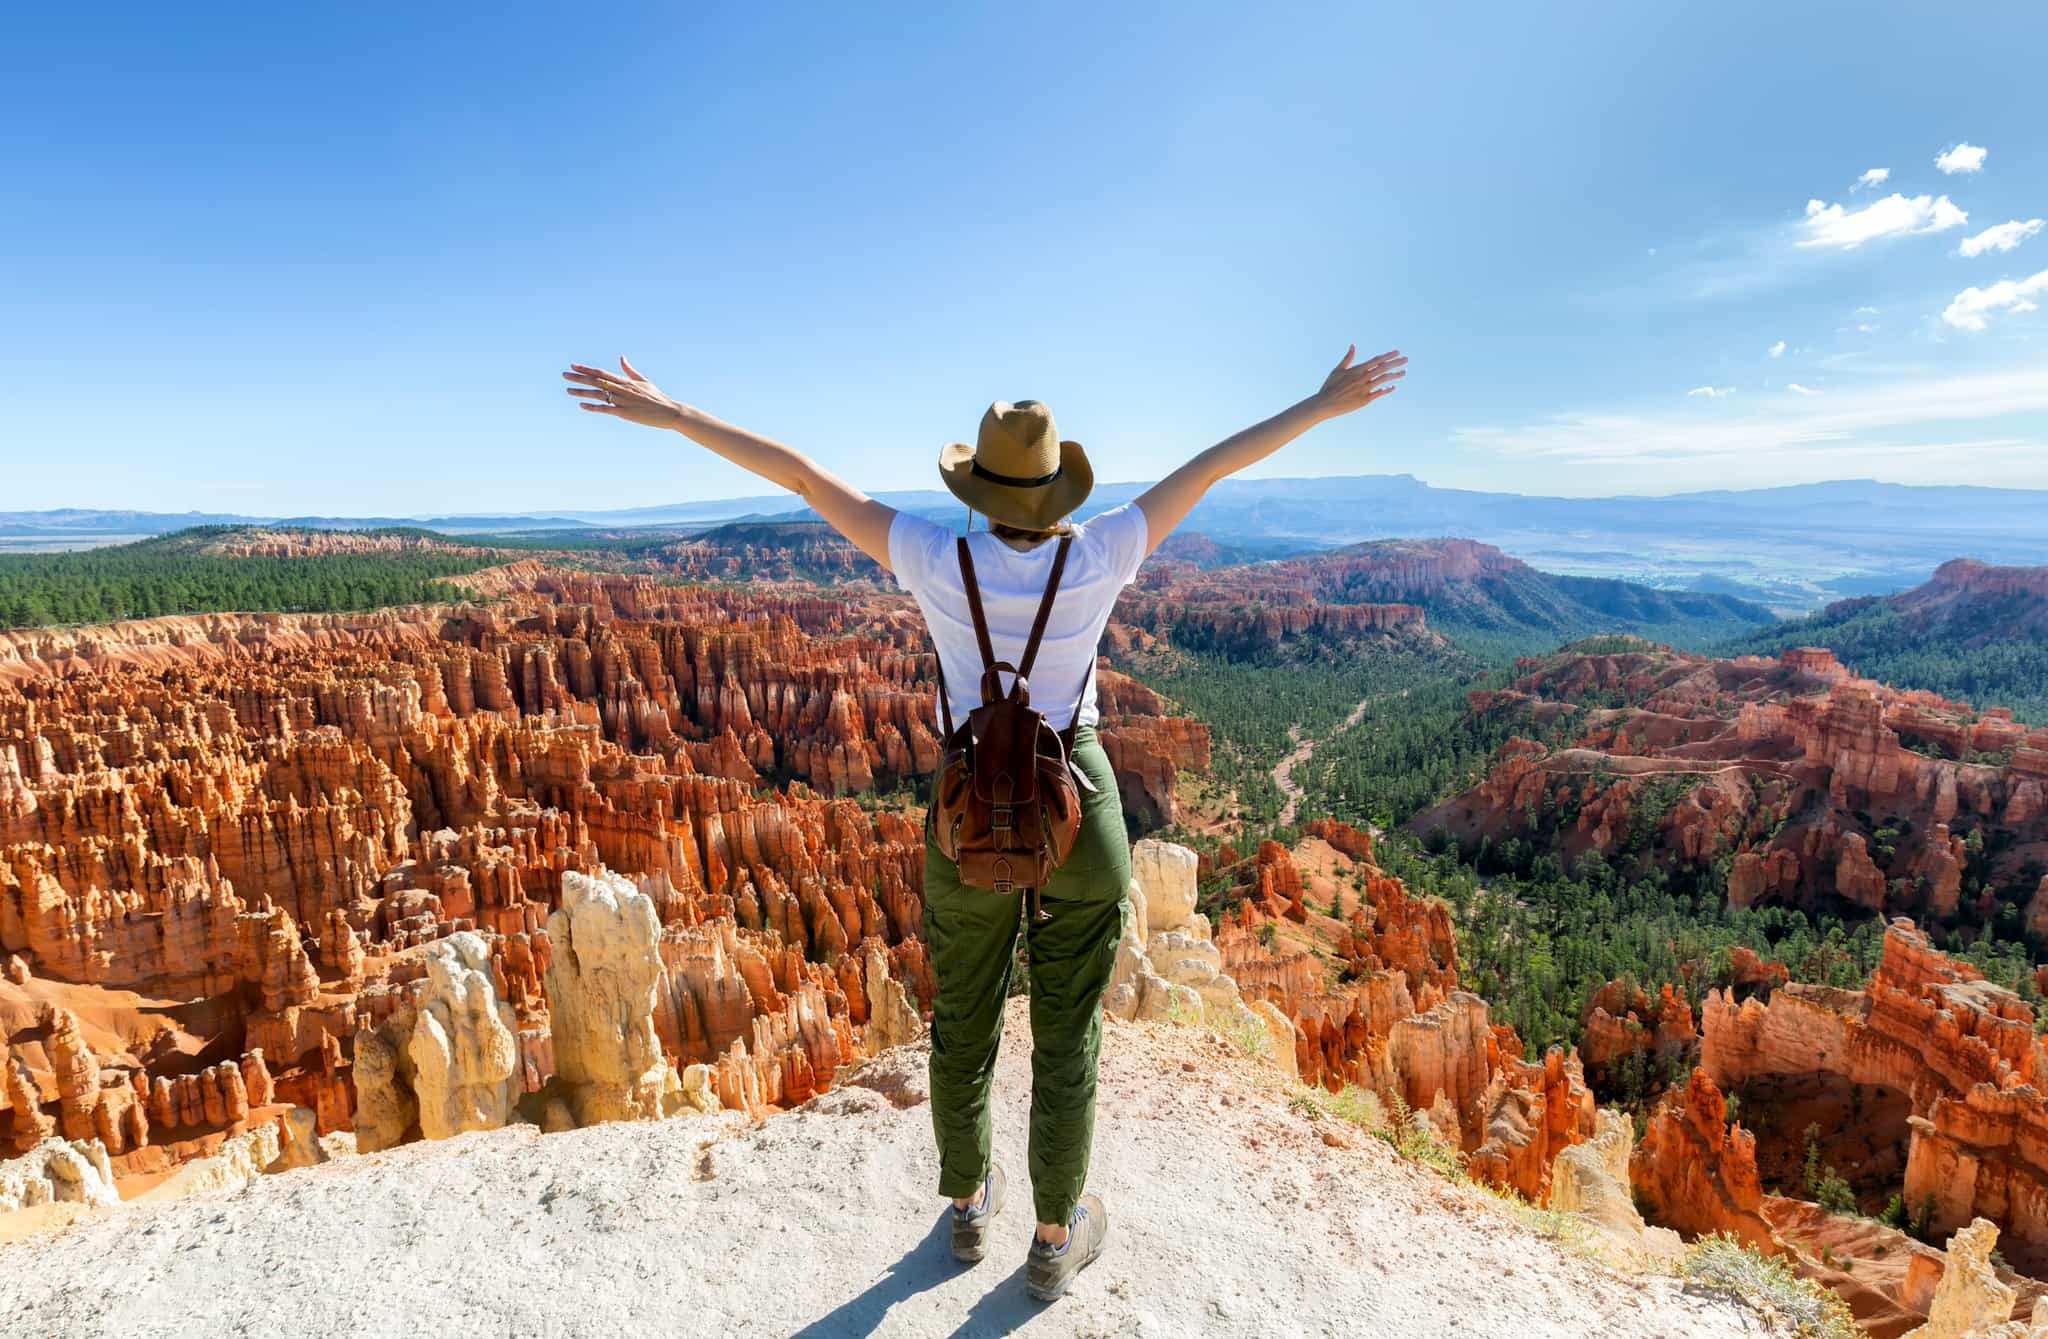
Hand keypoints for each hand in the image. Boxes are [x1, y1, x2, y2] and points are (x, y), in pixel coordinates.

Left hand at [562, 357, 685, 429]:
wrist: (670, 411)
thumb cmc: (657, 397)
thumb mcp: (644, 380)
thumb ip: (630, 370)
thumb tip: (621, 357)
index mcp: (625, 381)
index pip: (601, 373)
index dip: (586, 369)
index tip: (573, 366)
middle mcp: (622, 389)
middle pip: (596, 381)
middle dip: (579, 377)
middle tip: (564, 375)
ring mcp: (623, 401)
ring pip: (598, 394)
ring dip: (582, 391)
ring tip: (568, 390)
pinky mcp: (625, 413)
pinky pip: (606, 409)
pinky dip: (593, 406)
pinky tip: (582, 405)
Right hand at [1307, 345, 1405, 418]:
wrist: (1324, 404)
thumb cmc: (1329, 386)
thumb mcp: (1337, 370)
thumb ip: (1348, 358)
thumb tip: (1353, 346)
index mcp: (1357, 369)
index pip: (1376, 360)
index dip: (1388, 355)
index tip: (1397, 352)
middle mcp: (1362, 378)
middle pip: (1383, 368)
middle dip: (1396, 363)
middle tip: (1406, 359)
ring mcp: (1364, 389)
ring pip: (1383, 379)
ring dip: (1395, 375)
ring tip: (1404, 372)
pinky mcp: (1365, 400)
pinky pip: (1379, 393)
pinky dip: (1387, 389)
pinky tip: (1393, 387)